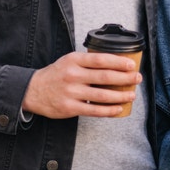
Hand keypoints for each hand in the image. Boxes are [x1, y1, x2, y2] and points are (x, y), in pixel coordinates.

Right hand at [21, 51, 141, 118]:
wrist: (33, 91)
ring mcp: (71, 92)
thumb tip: (115, 64)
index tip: (131, 64)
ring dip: (120, 95)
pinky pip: (94, 110)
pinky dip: (109, 110)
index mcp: (73, 60)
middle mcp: (72, 75)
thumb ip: (88, 62)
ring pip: (102, 95)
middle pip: (104, 77)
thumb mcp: (69, 61)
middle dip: (124, 78)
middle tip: (137, 78)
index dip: (118, 62)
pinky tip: (119, 108)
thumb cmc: (56, 75)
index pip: (100, 59)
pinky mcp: (70, 107)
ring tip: (131, 95)